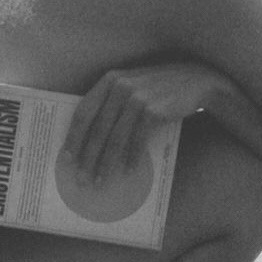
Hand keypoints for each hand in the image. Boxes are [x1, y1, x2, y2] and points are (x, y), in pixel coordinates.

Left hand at [62, 62, 228, 182]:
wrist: (196, 80)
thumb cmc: (158, 89)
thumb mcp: (131, 87)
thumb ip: (111, 103)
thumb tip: (88, 140)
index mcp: (110, 80)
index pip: (84, 111)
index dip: (73, 137)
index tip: (66, 158)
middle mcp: (121, 86)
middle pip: (97, 129)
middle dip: (87, 157)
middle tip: (80, 178)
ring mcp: (138, 98)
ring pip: (115, 138)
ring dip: (106, 164)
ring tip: (100, 181)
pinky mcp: (154, 110)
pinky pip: (138, 141)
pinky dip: (132, 158)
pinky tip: (128, 172)